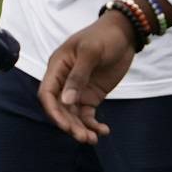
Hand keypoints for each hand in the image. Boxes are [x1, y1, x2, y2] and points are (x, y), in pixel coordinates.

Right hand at [38, 13, 137, 144]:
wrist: (125, 33)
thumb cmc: (105, 36)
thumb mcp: (92, 52)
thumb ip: (78, 76)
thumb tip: (66, 101)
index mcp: (58, 67)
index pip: (47, 93)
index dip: (53, 111)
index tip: (65, 125)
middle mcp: (64, 81)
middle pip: (60, 108)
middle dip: (69, 124)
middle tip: (83, 137)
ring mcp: (78, 89)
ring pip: (73, 115)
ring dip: (81, 128)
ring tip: (93, 139)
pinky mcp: (91, 95)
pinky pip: (87, 114)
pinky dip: (93, 124)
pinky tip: (103, 131)